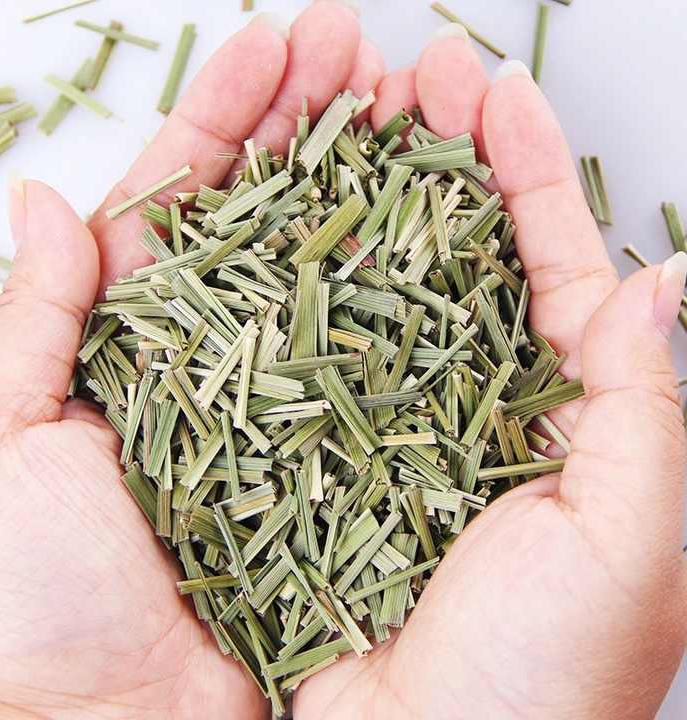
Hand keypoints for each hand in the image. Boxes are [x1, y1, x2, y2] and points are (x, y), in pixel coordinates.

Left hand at [0, 3, 381, 717]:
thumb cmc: (31, 610)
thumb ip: (31, 321)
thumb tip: (49, 201)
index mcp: (135, 336)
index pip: (186, 199)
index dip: (229, 116)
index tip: (275, 46)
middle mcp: (218, 356)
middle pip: (268, 214)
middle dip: (309, 119)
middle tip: (356, 46)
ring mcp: (285, 398)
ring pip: (326, 268)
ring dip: (360, 181)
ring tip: (402, 103)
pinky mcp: (334, 451)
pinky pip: (366, 358)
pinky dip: (395, 288)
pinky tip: (427, 226)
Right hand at [295, 31, 686, 719]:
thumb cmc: (539, 681)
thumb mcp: (631, 534)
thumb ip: (642, 403)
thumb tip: (656, 280)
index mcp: (558, 414)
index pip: (547, 262)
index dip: (522, 170)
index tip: (493, 91)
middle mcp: (470, 405)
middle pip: (458, 257)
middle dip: (441, 158)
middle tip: (413, 75)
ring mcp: (388, 422)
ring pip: (383, 290)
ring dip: (372, 202)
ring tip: (351, 117)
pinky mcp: (321, 453)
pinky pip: (316, 355)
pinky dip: (308, 287)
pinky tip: (294, 224)